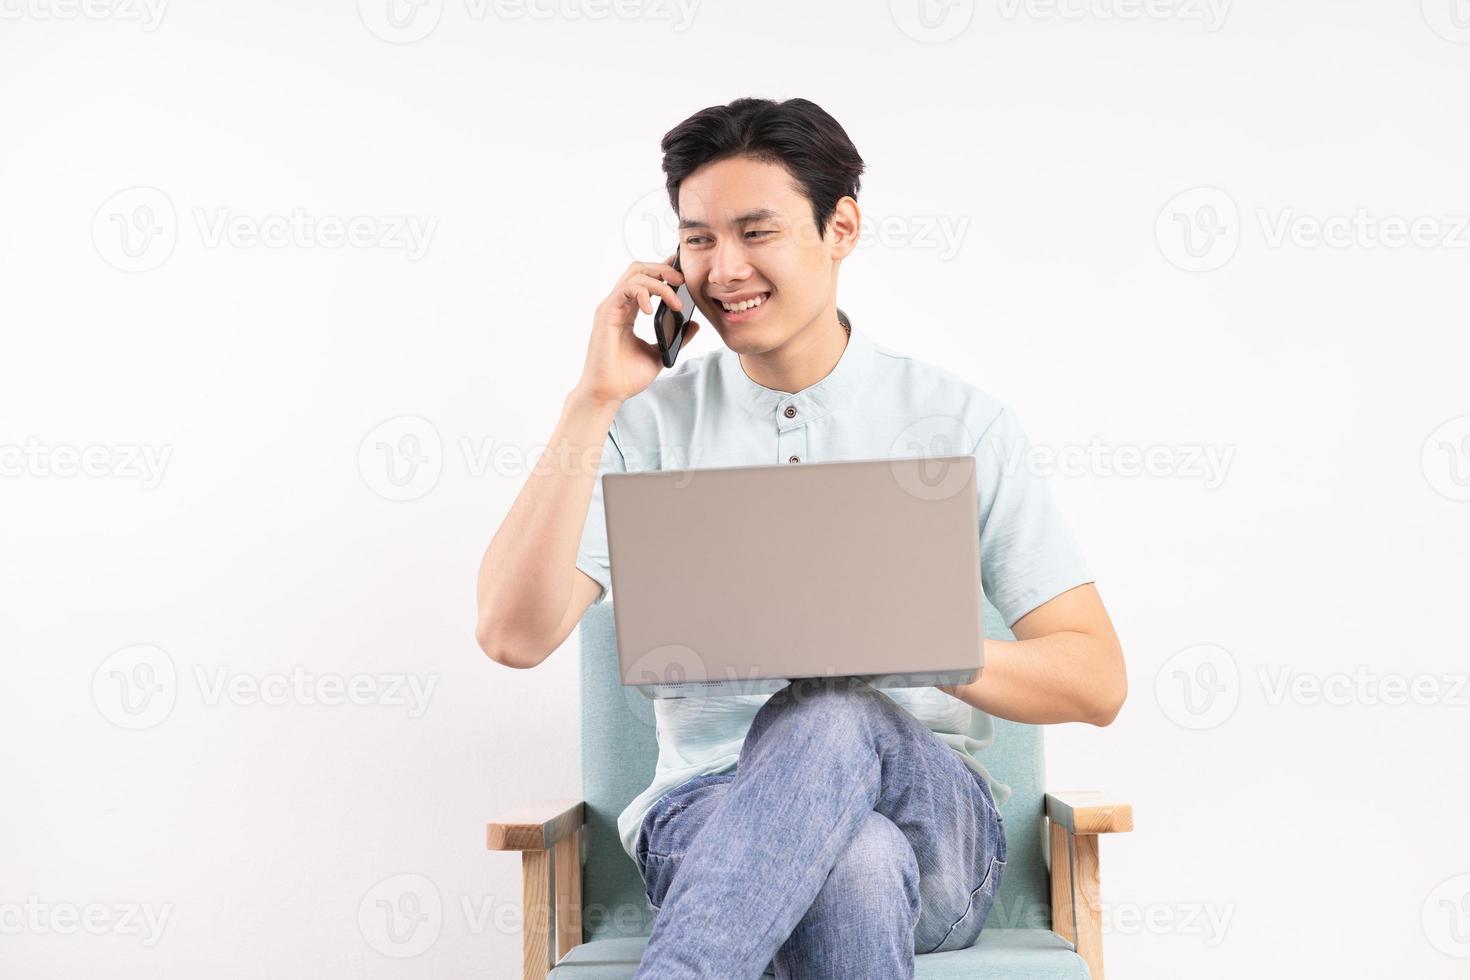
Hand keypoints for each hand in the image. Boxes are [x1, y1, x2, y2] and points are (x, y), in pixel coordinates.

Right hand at [573, 254, 700, 406]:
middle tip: (682, 281)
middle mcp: (619, 305)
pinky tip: (653, 311)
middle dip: (663, 269)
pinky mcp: (607, 313)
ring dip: (659, 283)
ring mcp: (611, 307)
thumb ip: (676, 337)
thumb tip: (694, 324)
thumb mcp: (660, 353)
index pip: (645, 280)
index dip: (663, 270)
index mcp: (629, 312)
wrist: (609, 393)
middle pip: (639, 269)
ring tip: (675, 302)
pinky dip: (644, 293)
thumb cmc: (627, 376)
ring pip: (635, 274)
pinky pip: (627, 289)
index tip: (682, 272)